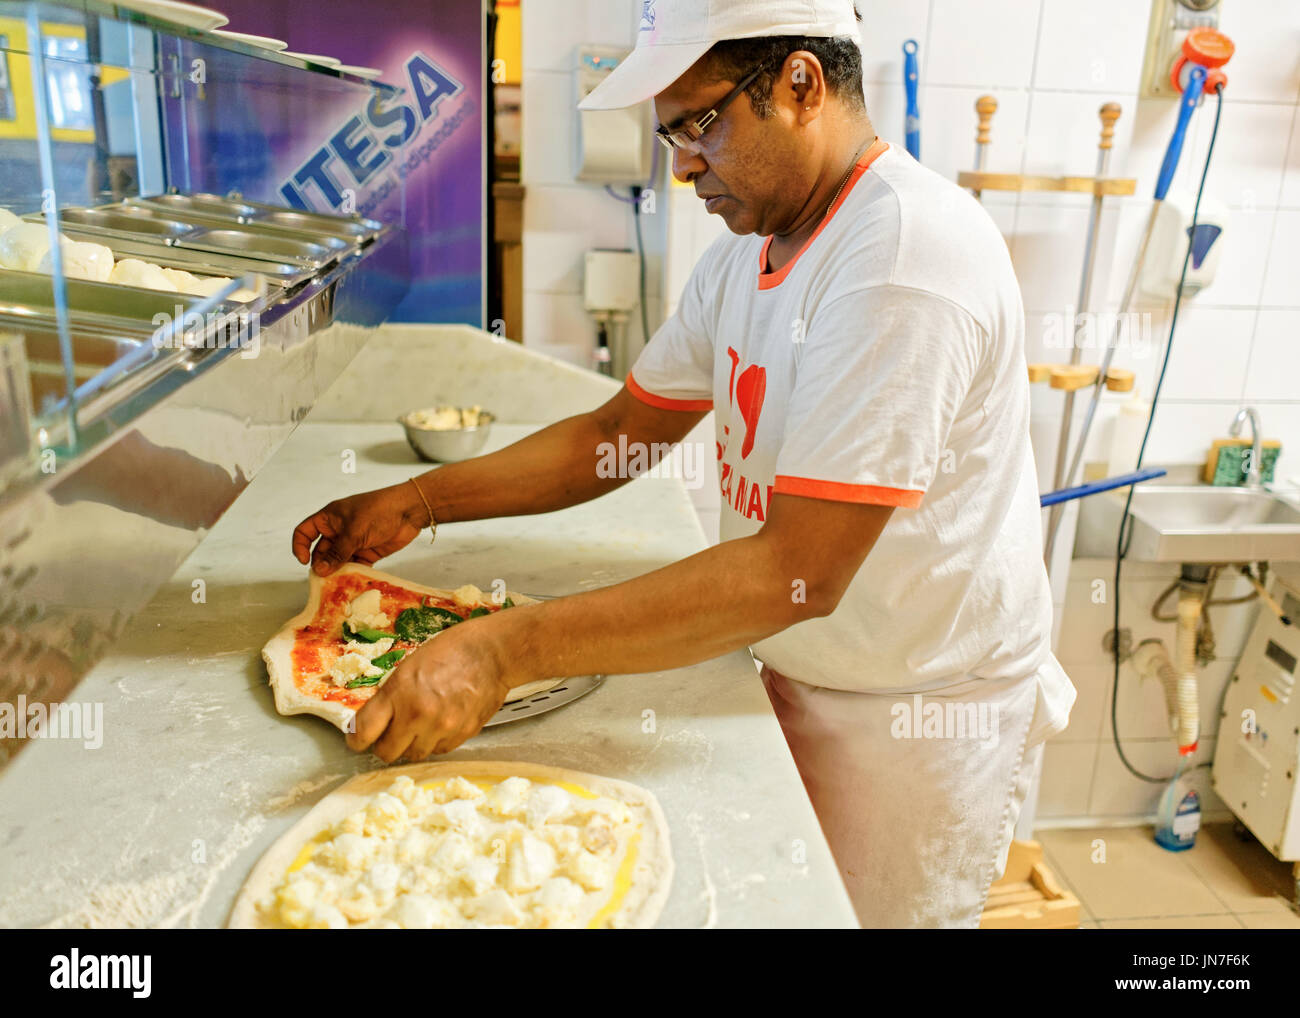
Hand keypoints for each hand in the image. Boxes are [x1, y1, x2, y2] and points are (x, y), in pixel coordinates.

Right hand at [292, 481, 429, 575]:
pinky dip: (353, 574)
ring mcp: (353, 542)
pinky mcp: (368, 552)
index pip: (305, 532)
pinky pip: (355, 566)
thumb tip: (319, 570)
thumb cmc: (378, 511)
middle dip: (322, 565)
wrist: (410, 511)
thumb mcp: (354, 531)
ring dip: (337, 572)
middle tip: (324, 580)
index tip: (305, 562)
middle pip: (321, 551)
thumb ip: (337, 552)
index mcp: (330, 518)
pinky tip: (353, 584)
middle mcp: (339, 530)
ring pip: (338, 561)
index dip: (300, 546)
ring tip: (337, 586)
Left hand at [347, 621, 513, 761]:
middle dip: (386, 745)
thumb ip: (392, 695)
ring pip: (415, 755)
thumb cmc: (452, 650)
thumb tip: (376, 720)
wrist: (493, 652)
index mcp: (399, 692)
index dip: (356, 740)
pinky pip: (440, 750)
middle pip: (388, 753)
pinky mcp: (463, 734)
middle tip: (391, 734)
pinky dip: (436, 741)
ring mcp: (442, 727)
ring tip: (422, 725)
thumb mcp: (409, 665)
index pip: (364, 732)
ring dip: (413, 744)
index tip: (357, 741)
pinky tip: (442, 723)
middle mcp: (418, 714)